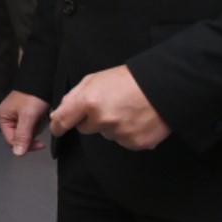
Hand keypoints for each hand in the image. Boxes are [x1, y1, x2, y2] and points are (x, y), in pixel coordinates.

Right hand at [0, 91, 49, 155]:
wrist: (43, 81)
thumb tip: (18, 154)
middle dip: (31, 134)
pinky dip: (38, 124)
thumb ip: (22, 135)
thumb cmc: (33, 96)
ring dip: (36, 128)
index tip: (40, 144)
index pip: (11, 140)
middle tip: (39, 124)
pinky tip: (41, 116)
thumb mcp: (27, 116)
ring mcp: (17, 117)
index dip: (25, 145)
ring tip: (40, 116)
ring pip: (27, 133)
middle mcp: (8, 118)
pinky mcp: (26, 115)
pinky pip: (32, 127)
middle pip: (19, 138)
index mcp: (3, 117)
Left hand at [49, 65, 171, 150]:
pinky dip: (128, 133)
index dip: (58, 126)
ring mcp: (119, 133)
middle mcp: (102, 119)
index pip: (63, 120)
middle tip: (109, 106)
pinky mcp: (135, 143)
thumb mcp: (95, 79)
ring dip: (112, 126)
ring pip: (106, 135)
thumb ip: (73, 97)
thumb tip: (58, 113)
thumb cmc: (128, 80)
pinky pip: (123, 141)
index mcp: (88, 101)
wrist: (164, 86)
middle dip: (91, 120)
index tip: (57, 128)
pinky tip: (137, 120)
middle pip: (85, 128)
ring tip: (126, 110)